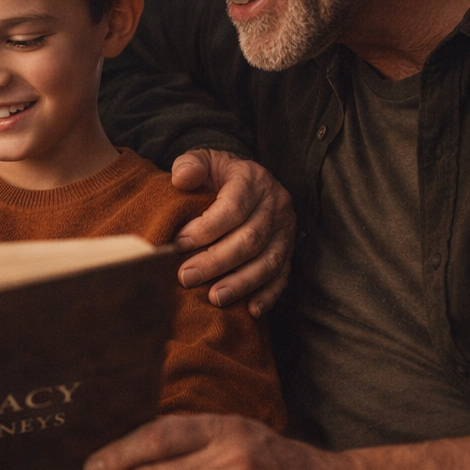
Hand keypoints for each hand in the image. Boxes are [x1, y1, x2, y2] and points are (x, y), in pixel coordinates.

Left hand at [171, 149, 294, 314]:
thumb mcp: (204, 160)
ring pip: (268, 261)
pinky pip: (283, 276)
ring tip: (214, 298)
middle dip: (216, 262)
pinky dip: (268, 295)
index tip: (180, 244)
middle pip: (250, 239)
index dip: (207, 228)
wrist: (245, 179)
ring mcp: (286, 230)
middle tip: (186, 277)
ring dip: (241, 283)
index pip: (233, 208)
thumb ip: (190, 165)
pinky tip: (250, 310)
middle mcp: (276, 204)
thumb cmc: (218, 174)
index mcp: (253, 180)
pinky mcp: (289, 250)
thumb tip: (181, 179)